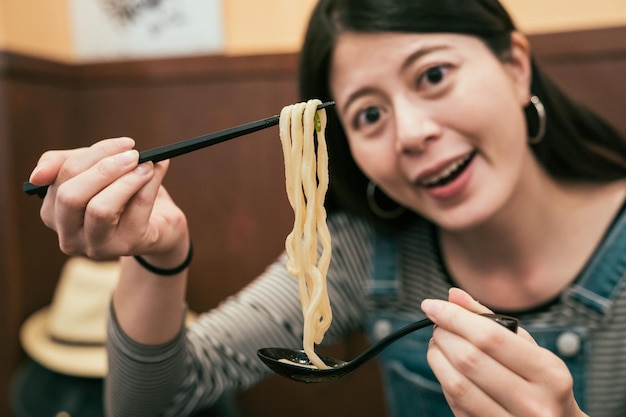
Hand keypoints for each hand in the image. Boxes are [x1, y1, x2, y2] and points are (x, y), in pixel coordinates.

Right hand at [29, 137, 188, 263]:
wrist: (160, 224)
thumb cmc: (124, 195)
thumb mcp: (98, 173)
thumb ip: (76, 162)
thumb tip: (37, 172)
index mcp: (53, 213)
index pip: (59, 177)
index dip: (93, 154)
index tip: (125, 143)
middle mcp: (68, 236)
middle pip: (71, 196)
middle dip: (105, 169)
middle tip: (134, 154)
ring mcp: (96, 246)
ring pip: (100, 209)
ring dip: (127, 180)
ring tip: (147, 165)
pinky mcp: (125, 247)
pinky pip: (135, 212)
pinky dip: (148, 186)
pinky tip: (157, 172)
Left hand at [421, 288, 586, 416]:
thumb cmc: (542, 382)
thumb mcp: (529, 348)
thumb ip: (491, 320)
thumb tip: (453, 296)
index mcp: (549, 373)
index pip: (490, 337)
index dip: (454, 317)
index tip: (431, 305)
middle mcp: (534, 403)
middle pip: (469, 360)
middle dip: (443, 335)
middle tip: (437, 326)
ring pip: (457, 384)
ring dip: (437, 357)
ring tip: (437, 343)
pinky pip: (455, 402)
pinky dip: (443, 379)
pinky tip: (445, 367)